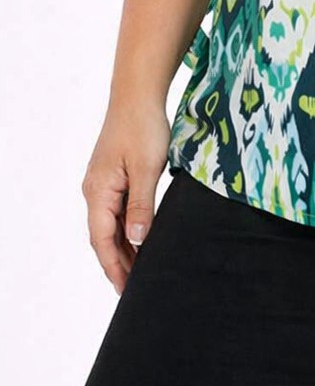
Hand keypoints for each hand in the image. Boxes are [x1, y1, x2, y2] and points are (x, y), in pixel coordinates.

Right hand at [81, 99, 169, 294]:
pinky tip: (140, 238)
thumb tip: (136, 240)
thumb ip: (143, 205)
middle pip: (103, 236)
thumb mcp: (148, 168)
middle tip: (135, 289)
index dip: (114, 266)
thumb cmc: (143, 127)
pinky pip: (117, 210)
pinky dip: (127, 228)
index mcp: (98, 192)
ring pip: (111, 225)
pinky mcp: (113, 176)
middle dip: (118, 263)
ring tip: (140, 270)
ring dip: (123, 247)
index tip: (125, 289)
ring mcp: (103, 183)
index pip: (102, 240)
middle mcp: (95, 190)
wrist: (138, 95)